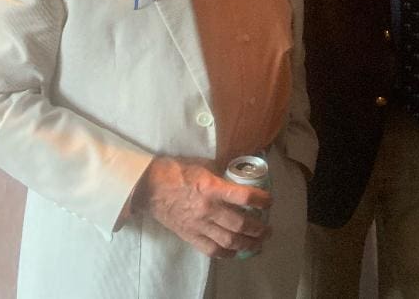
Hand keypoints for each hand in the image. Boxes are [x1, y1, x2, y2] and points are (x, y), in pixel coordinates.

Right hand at [133, 156, 271, 257]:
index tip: (270, 201)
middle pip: (239, 224)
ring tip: (259, 244)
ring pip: (228, 241)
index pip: (243, 196)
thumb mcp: (203, 164)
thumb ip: (221, 173)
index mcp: (211, 187)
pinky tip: (236, 252)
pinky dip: (227, 253)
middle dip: (258, 229)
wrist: (149, 186)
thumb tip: (240, 174)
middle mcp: (207, 209)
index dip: (261, 199)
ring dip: (247, 244)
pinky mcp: (189, 236)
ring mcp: (198, 225)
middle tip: (268, 229)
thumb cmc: (176, 170)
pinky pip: (211, 250)